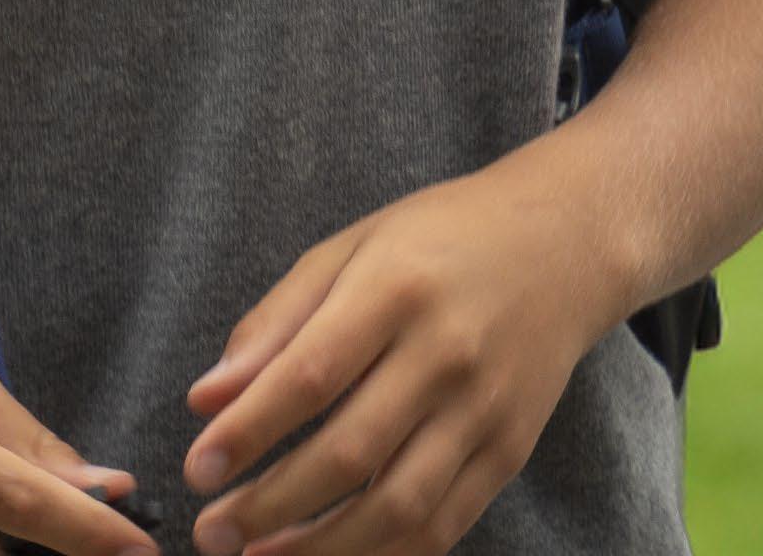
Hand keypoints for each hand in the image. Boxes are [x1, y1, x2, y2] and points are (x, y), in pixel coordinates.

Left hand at [177, 159, 630, 555]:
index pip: (311, 374)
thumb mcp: (351, 247)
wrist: (565, 243)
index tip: (197, 468)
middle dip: (270, 505)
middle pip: (350, 451)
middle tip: (211, 531)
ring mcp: (486, 408)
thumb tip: (207, 400)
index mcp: (397, 288)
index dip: (249, 431)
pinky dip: (385, 554)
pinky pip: (443, 524)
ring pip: (397, 506)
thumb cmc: (441, 239)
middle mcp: (448, 352)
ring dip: (321, 547)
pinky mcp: (510, 449)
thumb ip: (276, 322)